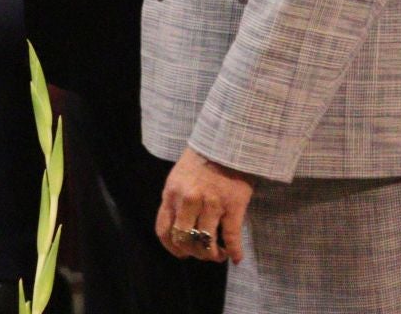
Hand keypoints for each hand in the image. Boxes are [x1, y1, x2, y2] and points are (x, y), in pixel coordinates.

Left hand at [156, 147, 251, 263]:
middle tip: (201, 253)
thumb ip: (175, 200)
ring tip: (218, 254)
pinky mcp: (233, 206)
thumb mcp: (178, 176)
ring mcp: (211, 204)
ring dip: (212, 255)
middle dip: (193, 252)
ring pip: (206, 243)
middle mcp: (188, 201)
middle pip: (184, 240)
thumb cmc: (202, 159)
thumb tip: (177, 225)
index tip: (182, 253)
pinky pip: (231, 237)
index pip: (164, 230)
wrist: (227, 142)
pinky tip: (236, 258)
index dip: (172, 248)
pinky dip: (234, 252)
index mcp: (172, 193)